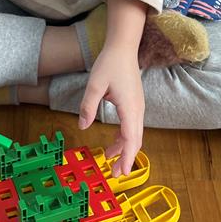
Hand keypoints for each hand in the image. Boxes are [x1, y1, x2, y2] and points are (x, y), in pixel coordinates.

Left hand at [78, 44, 144, 177]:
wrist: (123, 48)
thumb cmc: (110, 63)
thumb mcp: (94, 84)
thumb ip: (88, 106)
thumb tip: (83, 126)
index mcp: (129, 107)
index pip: (130, 138)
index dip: (127, 157)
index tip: (123, 172)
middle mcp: (137, 110)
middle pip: (135, 140)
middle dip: (126, 158)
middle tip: (114, 173)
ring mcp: (138, 107)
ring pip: (134, 134)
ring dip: (124, 148)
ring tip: (110, 160)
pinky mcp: (135, 104)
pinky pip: (132, 126)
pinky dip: (124, 137)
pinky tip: (114, 142)